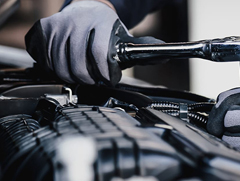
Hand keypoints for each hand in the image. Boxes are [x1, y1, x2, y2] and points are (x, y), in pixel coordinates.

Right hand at [25, 0, 163, 85]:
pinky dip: (54, 68)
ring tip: (82, 75)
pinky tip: (65, 66)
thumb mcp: (126, 38)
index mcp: (101, 22)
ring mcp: (58, 24)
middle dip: (88, 79)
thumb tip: (166, 57)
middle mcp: (78, 20)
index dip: (104, 73)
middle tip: (94, 81)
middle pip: (77, 64)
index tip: (107, 80)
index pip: (100, 53)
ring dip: (71, 76)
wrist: (88, 9)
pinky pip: (44, 59)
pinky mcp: (44, 29)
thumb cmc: (107, 29)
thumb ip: (144, 50)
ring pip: (59, 65)